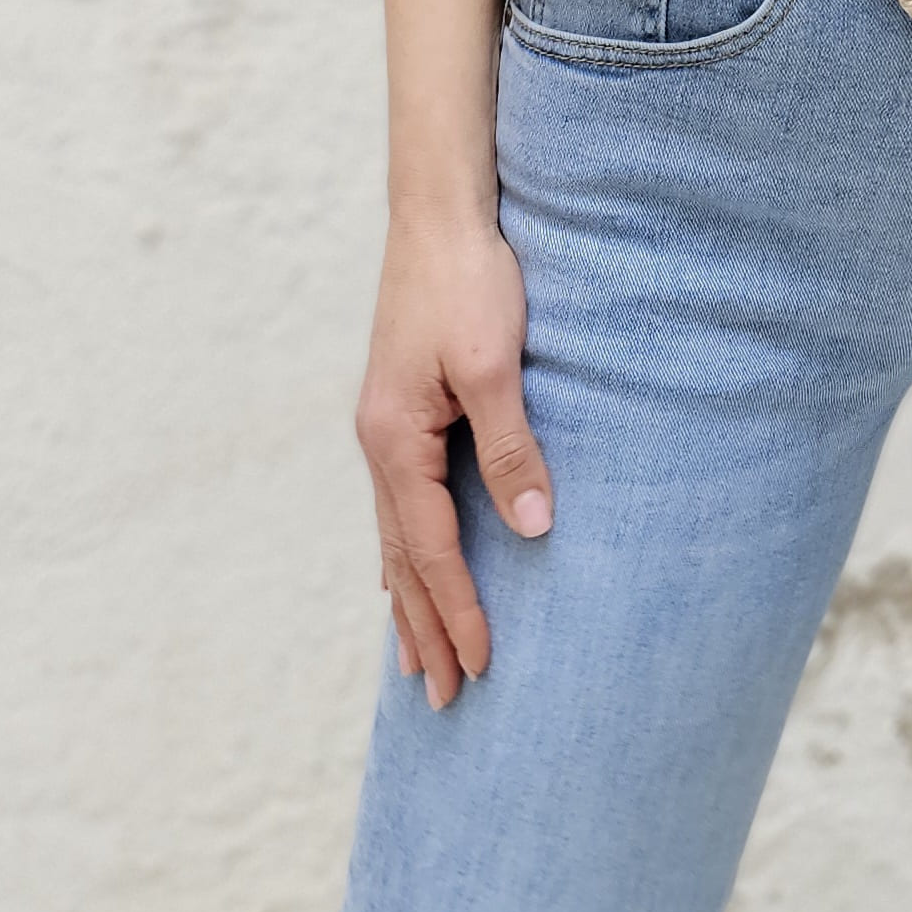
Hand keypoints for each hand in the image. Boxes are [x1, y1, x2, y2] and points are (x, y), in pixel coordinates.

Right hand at [355, 213, 553, 709]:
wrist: (440, 213)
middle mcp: (379, 441)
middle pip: (402, 556)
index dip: (458, 610)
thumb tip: (532, 531)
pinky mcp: (401, 407)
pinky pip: (402, 501)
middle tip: (440, 699)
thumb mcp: (494, 366)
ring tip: (416, 658)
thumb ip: (510, 449)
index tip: (479, 669)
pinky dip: (407, 549)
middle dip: (423, 627)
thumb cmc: (470, 280)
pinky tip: (408, 567)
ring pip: (396, 534)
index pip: (430, 549)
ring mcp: (385, 426)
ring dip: (410, 598)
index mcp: (394, 440)